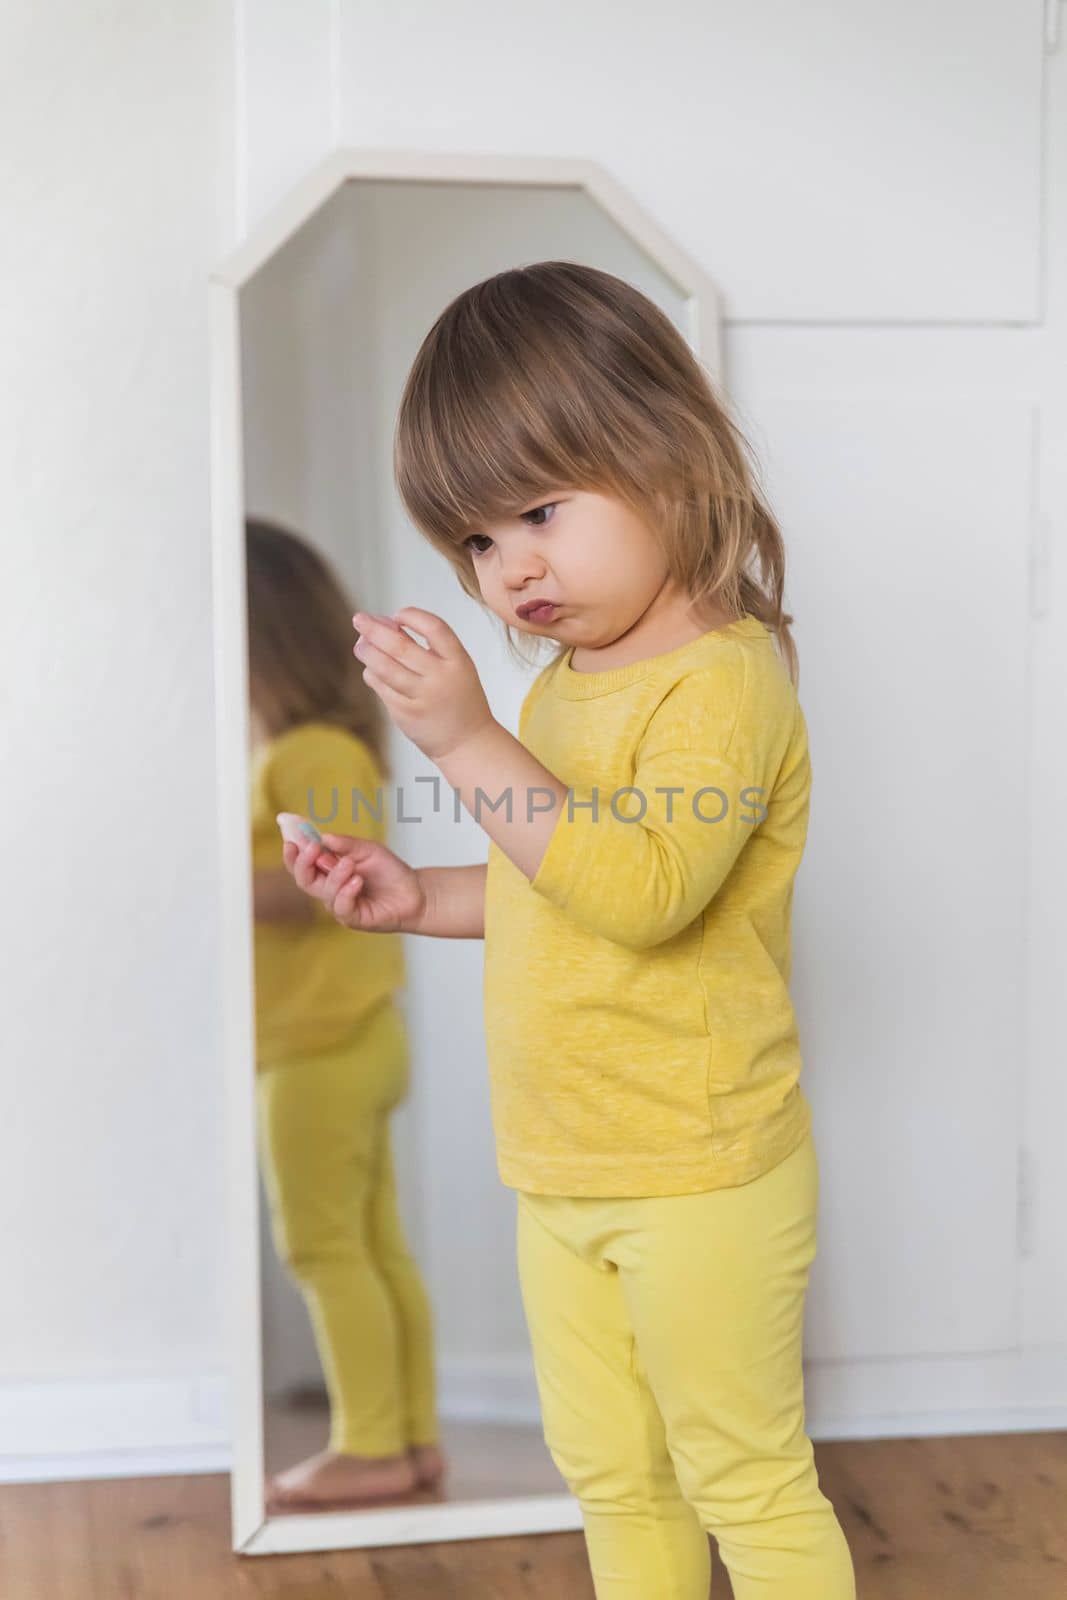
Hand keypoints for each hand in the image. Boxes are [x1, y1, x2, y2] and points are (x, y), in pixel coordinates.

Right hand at [282, 831, 426, 933]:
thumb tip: (323, 837)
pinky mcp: (352, 919)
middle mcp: (329, 889)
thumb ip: (346, 844)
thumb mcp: (369, 850)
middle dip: (303, 863)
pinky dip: (345, 892)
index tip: (291, 838)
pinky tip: (357, 882)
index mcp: (328, 870)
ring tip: (350, 864)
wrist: (416, 893)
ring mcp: (339, 905)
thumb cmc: (390, 871)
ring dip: (334, 875)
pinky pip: (340, 907)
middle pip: (303, 879)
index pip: (303, 863)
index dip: (293, 852)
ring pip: (322, 892)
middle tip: (313, 848)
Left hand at [352, 607, 495, 761]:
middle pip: (401, 646)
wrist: (468, 743)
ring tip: (359, 645)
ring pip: (385, 668)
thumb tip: (386, 623)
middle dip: (374, 629)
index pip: (434, 627)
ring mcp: (423, 698)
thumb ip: (427, 647)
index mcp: (459, 661)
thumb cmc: (458, 699)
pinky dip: (372, 675)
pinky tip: (370, 670)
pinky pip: (382, 688)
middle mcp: (441, 678)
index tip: (397, 615)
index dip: (412, 616)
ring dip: (367, 652)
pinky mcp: (407, 714)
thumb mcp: (456, 669)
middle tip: (359, 619)